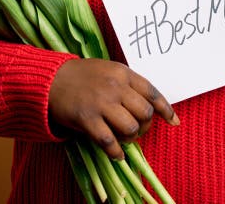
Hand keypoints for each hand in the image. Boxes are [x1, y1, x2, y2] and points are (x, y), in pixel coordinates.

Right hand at [49, 58, 178, 159]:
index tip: (173, 121)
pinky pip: (109, 141)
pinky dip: (116, 152)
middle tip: (137, 130)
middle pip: (144, 112)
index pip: (152, 92)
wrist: (51, 79)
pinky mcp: (86, 118)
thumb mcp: (109, 70)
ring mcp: (101, 102)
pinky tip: (116, 154)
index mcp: (123, 72)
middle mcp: (115, 86)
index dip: (166, 109)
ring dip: (131, 138)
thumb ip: (128, 84)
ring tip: (124, 139)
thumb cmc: (83, 76)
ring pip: (130, 127)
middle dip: (145, 126)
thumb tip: (150, 106)